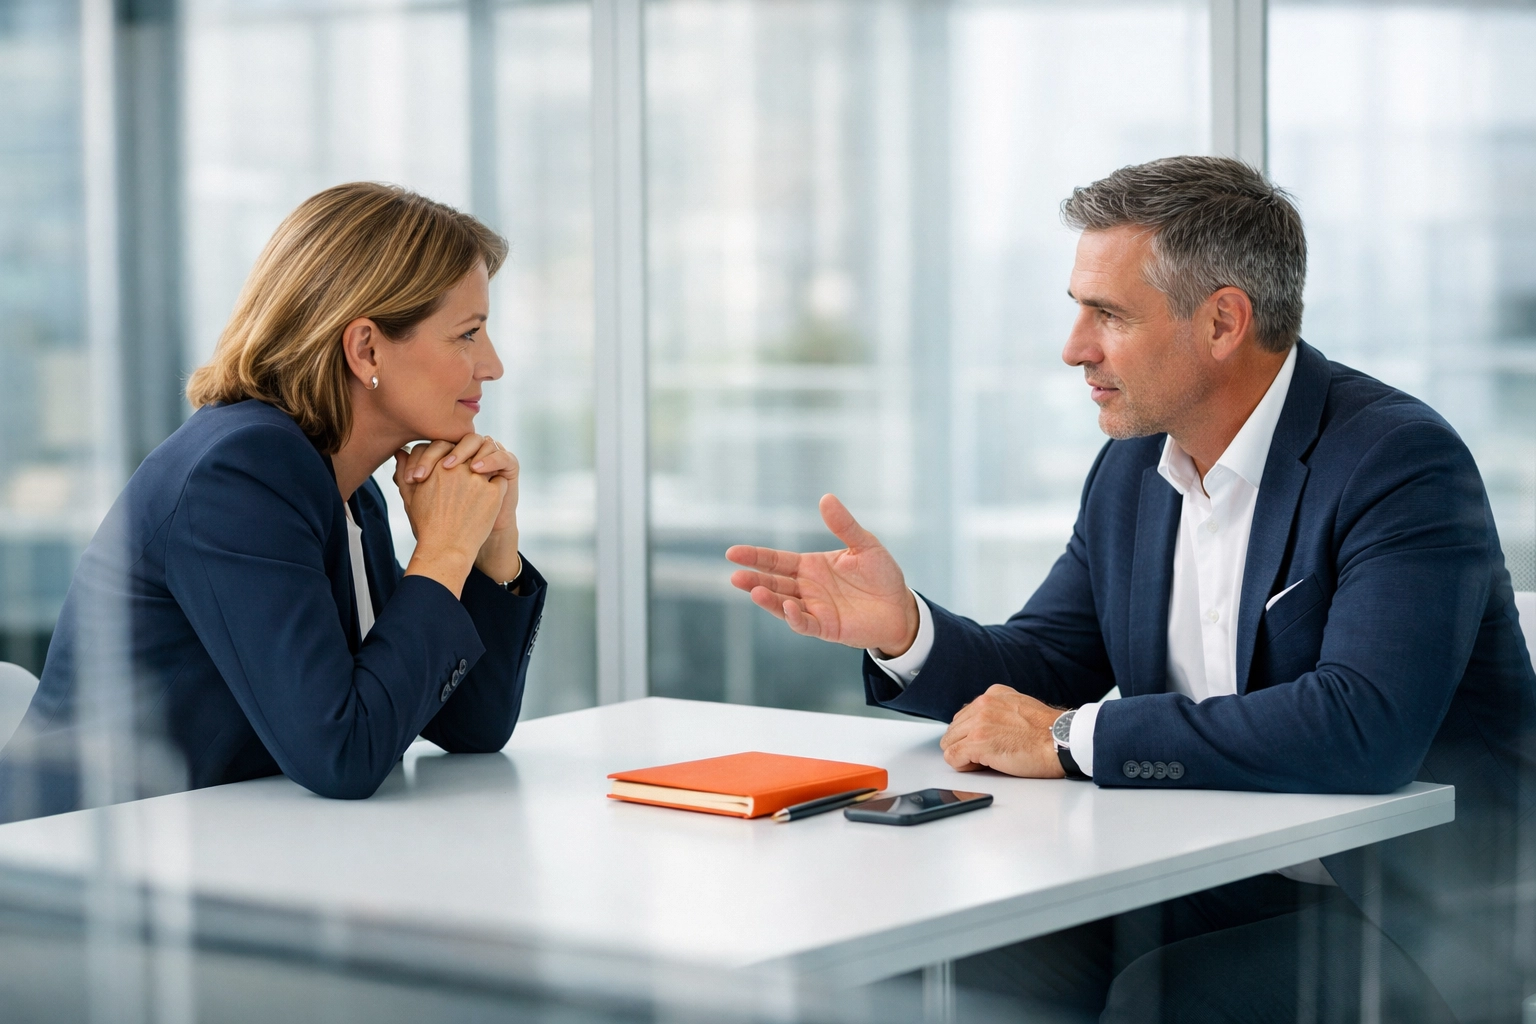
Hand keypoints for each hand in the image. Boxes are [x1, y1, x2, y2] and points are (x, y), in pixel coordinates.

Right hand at [393, 434, 506, 596]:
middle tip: (469, 479)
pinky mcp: (493, 493)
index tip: (451, 473)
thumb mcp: (411, 498)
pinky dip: (496, 489)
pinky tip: (488, 503)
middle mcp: (456, 469)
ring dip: (485, 472)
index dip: (451, 457)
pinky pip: (500, 481)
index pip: (447, 446)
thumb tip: (402, 451)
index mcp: (436, 467)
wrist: (446, 550)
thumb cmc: (427, 526)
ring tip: (478, 492)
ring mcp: (476, 479)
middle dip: (469, 461)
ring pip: (487, 463)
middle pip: (469, 452)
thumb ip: (405, 471)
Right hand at [725, 494, 919, 654]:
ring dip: (768, 599)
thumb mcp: (864, 545)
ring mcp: (814, 608)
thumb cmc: (881, 575)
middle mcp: (807, 588)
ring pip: (783, 604)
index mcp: (810, 566)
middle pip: (773, 583)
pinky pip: (805, 624)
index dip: (755, 556)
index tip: (733, 553)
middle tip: (735, 576)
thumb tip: (826, 498)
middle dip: (753, 579)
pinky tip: (788, 607)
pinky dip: (794, 617)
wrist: (900, 607)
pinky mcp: (826, 627)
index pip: (776, 561)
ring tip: (754, 591)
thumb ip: (844, 525)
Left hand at [939, 685, 1065, 777]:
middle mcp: (983, 704)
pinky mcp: (977, 742)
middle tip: (985, 756)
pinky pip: (952, 757)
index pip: (965, 715)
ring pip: (949, 743)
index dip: (972, 734)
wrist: (1062, 742)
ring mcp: (979, 722)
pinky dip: (963, 766)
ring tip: (986, 761)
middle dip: (965, 744)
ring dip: (964, 755)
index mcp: (993, 694)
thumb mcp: (1020, 707)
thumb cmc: (1049, 733)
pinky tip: (982, 766)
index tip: (984, 744)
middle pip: (954, 729)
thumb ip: (1000, 712)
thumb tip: (985, 728)